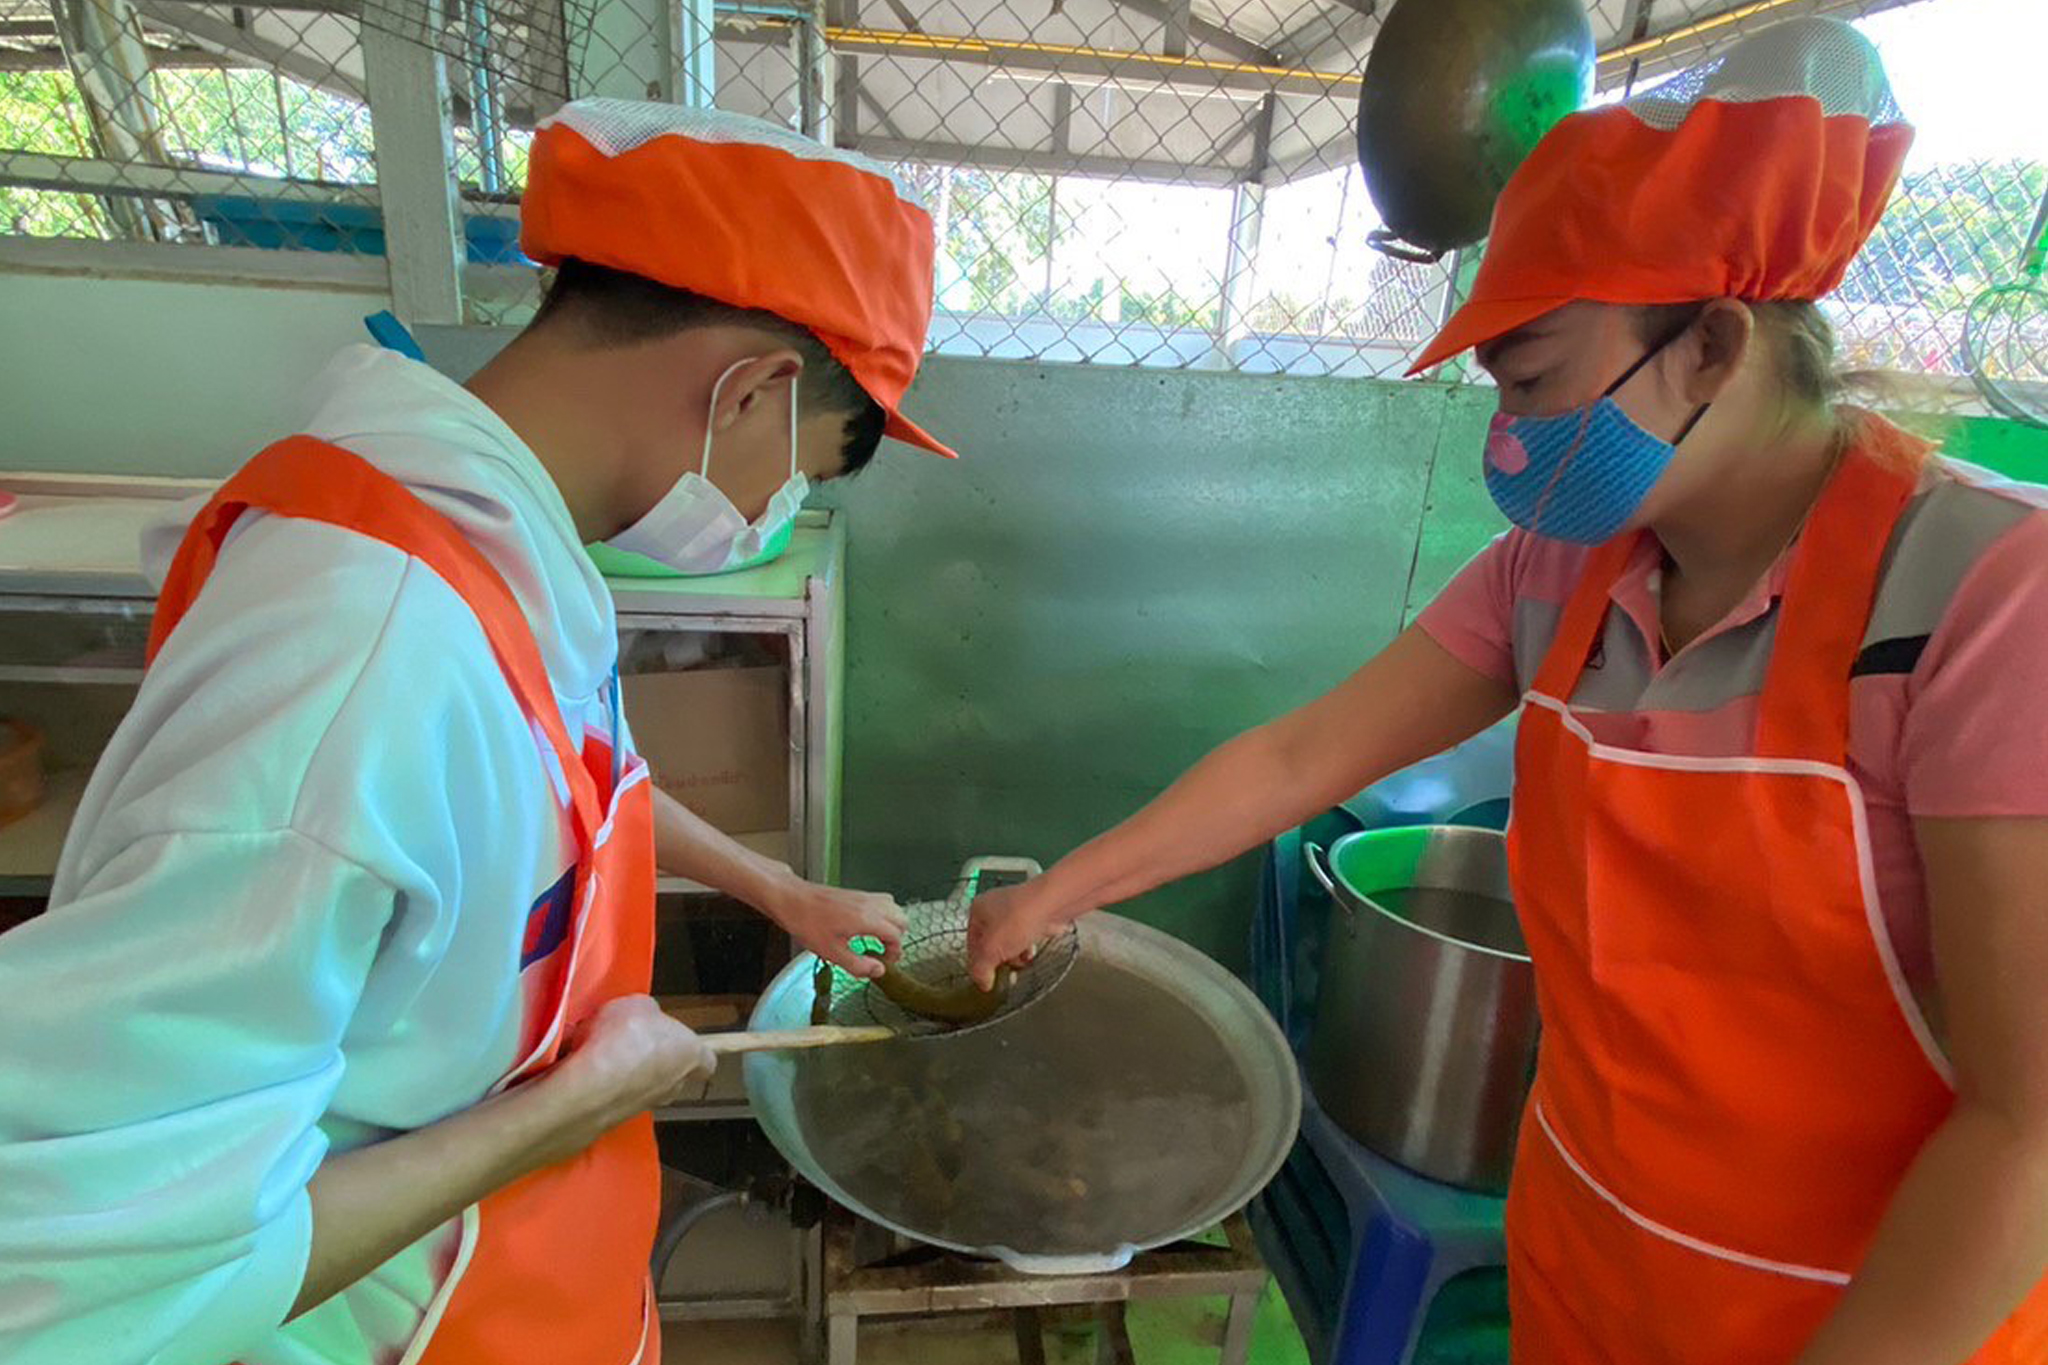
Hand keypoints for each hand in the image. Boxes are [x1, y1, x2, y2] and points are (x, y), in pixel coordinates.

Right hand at [540, 995, 715, 1155]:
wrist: (592, 1084)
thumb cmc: (626, 1042)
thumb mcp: (640, 1004)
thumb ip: (649, 1013)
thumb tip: (644, 1017)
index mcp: (691, 1055)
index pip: (704, 1059)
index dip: (688, 1047)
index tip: (673, 1037)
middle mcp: (672, 1086)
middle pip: (668, 1072)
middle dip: (648, 1057)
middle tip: (626, 1038)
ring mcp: (644, 1106)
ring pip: (635, 1086)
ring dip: (619, 1071)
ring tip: (594, 1050)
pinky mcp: (613, 1120)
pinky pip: (607, 1096)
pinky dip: (595, 1082)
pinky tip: (579, 1065)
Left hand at [763, 874, 905, 977]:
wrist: (791, 899)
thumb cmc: (808, 922)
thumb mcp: (832, 952)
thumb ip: (858, 965)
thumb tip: (878, 971)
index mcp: (868, 919)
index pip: (896, 936)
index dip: (894, 952)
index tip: (884, 962)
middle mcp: (870, 905)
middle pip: (901, 919)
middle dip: (897, 937)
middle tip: (883, 952)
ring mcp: (864, 896)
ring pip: (893, 907)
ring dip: (890, 924)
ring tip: (875, 939)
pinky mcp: (855, 893)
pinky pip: (880, 901)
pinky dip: (881, 914)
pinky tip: (864, 926)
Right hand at [967, 879, 1078, 989]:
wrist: (1052, 905)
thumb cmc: (1020, 917)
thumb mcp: (990, 951)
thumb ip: (981, 970)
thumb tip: (982, 981)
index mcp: (978, 909)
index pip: (972, 943)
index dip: (978, 963)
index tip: (985, 978)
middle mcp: (996, 906)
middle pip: (992, 942)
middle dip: (1000, 958)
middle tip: (1004, 969)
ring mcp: (1016, 909)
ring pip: (1010, 941)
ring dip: (1015, 954)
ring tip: (1021, 960)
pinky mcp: (1035, 915)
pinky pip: (1027, 936)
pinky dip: (1028, 946)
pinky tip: (1031, 952)